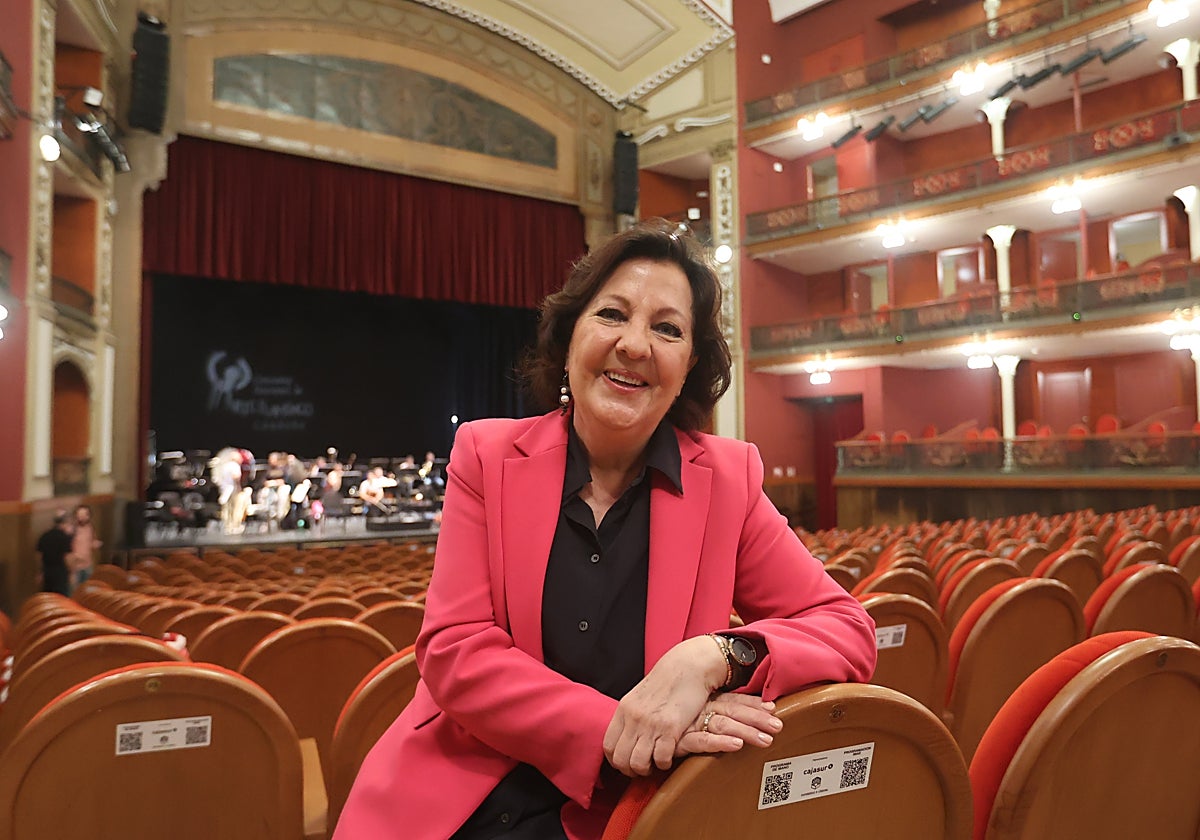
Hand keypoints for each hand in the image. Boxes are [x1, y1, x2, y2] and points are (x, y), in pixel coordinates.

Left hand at [602, 636, 729, 776]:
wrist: (689, 666)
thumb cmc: (668, 682)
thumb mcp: (641, 697)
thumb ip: (632, 715)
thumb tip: (628, 735)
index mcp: (624, 709)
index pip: (608, 746)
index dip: (616, 760)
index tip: (627, 763)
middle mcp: (634, 718)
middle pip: (620, 759)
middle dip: (630, 770)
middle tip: (642, 769)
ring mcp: (651, 723)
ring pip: (638, 763)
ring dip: (647, 770)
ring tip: (655, 764)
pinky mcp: (670, 727)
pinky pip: (661, 758)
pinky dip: (664, 764)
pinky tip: (669, 757)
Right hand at [675, 693, 782, 758]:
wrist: (635, 721)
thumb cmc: (665, 716)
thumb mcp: (688, 710)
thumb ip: (707, 712)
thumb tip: (730, 716)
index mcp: (702, 701)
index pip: (732, 700)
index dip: (752, 704)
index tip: (772, 708)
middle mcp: (699, 709)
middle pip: (733, 711)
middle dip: (757, 718)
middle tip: (778, 726)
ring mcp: (690, 722)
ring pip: (723, 725)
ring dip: (746, 732)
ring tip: (766, 739)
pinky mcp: (679, 738)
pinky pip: (703, 740)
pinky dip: (720, 742)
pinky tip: (736, 745)